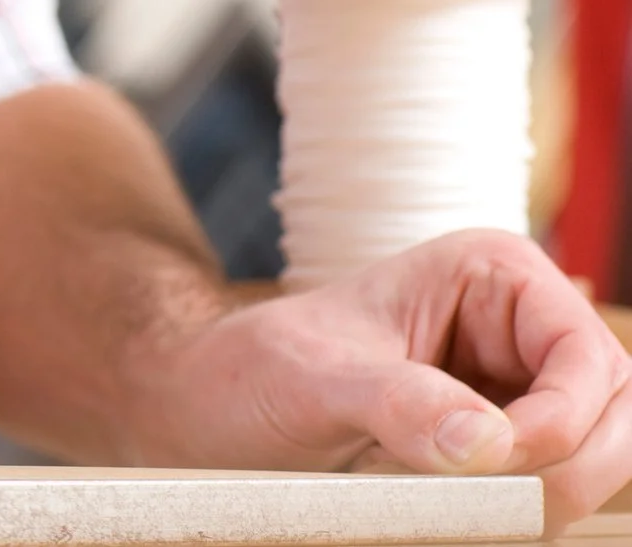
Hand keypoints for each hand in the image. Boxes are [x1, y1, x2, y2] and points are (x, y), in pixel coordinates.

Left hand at [149, 230, 631, 525]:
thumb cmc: (247, 372)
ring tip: (453, 511)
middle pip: (615, 414)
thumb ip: (395, 402)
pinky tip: (459, 519)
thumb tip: (485, 442)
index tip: (496, 464)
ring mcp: (521, 393)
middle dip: (567, 470)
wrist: (205, 409)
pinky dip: (520, 518)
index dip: (563, 421)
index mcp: (490, 277)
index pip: (588, 357)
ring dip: (543, 501)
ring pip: (596, 462)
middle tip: (488, 510)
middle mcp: (521, 330)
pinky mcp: (505, 452)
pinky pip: (551, 495)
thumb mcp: (307, 380)